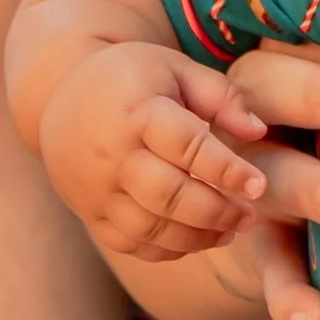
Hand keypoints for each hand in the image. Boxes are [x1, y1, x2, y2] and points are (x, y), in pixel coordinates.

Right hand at [36, 38, 278, 267]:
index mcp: (137, 112)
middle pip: (170, 196)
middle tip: (249, 215)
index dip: (227, 170)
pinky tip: (196, 239)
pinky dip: (168, 250)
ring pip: (151, 229)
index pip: (188, 147)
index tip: (259, 184)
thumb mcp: (175, 69)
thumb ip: (221, 97)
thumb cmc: (132, 79)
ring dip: (198, 238)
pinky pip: (131, 244)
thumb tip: (258, 132)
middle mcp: (112, 155)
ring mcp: (97, 189)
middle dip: (218, 212)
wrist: (60, 95)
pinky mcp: (89, 213)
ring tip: (231, 231)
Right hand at [196, 40, 319, 319]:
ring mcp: (252, 183)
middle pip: (271, 96)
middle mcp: (257, 119)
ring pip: (270, 181)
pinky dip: (292, 298)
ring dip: (309, 190)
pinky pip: (271, 270)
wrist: (301, 205)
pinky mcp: (259, 245)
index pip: (298, 57)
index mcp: (285, 69)